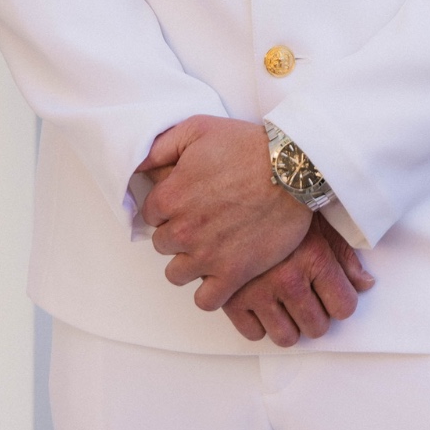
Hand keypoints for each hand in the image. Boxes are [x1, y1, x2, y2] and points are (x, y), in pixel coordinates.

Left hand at [138, 116, 309, 310]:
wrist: (293, 169)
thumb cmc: (247, 146)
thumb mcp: (197, 128)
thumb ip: (159, 146)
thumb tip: (137, 165)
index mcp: (171, 196)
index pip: (150, 214)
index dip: (168, 207)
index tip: (186, 202)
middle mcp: (183, 229)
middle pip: (163, 244)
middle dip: (178, 233)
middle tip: (202, 221)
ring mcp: (207, 255)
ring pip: (177, 274)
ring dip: (189, 262)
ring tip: (209, 247)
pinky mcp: (234, 273)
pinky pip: (205, 300)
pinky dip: (208, 292)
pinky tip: (219, 274)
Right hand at [223, 215, 374, 346]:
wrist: (234, 189)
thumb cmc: (280, 203)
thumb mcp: (319, 221)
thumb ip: (344, 255)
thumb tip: (364, 285)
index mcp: (313, 257)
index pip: (344, 306)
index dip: (341, 300)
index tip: (332, 292)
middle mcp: (286, 278)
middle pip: (317, 327)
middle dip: (316, 314)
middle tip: (307, 295)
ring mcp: (256, 291)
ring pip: (286, 337)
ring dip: (289, 323)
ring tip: (285, 301)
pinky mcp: (230, 299)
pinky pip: (253, 334)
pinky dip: (259, 323)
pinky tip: (262, 301)